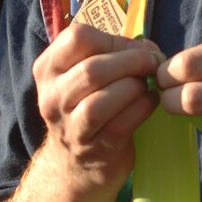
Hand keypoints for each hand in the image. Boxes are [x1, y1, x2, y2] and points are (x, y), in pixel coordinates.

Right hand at [33, 23, 162, 192]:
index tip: (133, 49)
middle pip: (92, 70)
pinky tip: (150, 101)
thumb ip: (113, 54)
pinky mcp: (95, 148)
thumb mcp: (83, 76)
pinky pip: (122, 123)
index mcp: (48, 69)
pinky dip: (143, 107)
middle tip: (153, 64)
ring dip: (135, 86)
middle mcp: (52, 97)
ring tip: (148, 85)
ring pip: (103, 100)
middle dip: (132, 62)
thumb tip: (150, 50)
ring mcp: (70, 126)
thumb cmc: (87, 106)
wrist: (76, 163)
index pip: (77, 38)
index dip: (112, 40)